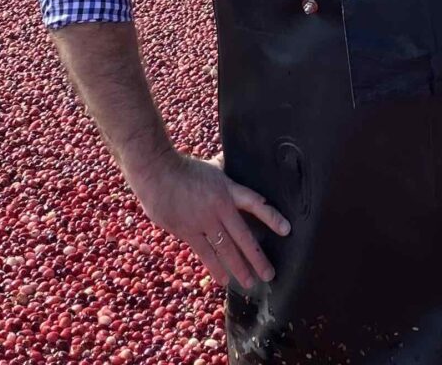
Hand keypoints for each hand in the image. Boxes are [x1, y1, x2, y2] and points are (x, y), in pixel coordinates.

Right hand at [129, 151, 290, 288]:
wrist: (155, 171)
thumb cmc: (183, 167)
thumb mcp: (211, 167)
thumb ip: (225, 171)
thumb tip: (233, 159)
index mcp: (227, 189)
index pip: (255, 203)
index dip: (271, 216)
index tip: (286, 230)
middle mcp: (218, 207)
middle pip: (243, 236)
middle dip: (257, 257)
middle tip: (269, 274)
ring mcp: (202, 221)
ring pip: (225, 249)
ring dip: (238, 268)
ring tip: (250, 282)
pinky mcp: (187, 231)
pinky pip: (205, 253)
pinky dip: (215, 267)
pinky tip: (224, 280)